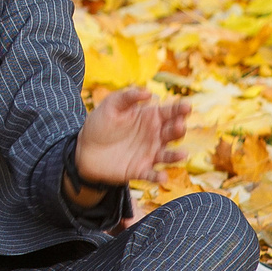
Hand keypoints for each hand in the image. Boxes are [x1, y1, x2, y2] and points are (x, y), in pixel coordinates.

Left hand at [70, 85, 188, 199]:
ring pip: (167, 155)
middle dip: (179, 129)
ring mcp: (149, 154)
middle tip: (179, 125)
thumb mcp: (111, 105)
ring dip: (175, 155)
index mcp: (150, 118)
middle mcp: (154, 136)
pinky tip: (162, 177)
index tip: (187, 107)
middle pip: (173, 133)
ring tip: (182, 154)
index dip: (180, 109)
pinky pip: (151, 175)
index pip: (170, 112)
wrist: (84, 149)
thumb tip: (148, 92)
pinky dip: (158, 177)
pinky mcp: (140, 170)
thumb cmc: (100, 123)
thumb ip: (128, 97)